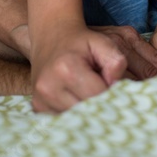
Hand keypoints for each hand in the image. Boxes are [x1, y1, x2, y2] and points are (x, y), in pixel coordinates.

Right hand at [31, 24, 156, 112]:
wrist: (52, 36)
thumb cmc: (81, 41)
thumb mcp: (102, 42)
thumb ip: (115, 60)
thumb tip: (116, 84)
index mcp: (67, 68)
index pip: (99, 94)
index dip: (112, 93)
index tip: (118, 89)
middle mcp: (50, 86)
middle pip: (87, 110)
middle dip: (102, 106)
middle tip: (110, 100)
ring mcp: (41, 99)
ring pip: (76, 119)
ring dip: (89, 113)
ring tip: (95, 99)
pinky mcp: (38, 107)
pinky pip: (63, 120)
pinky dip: (75, 116)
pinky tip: (81, 104)